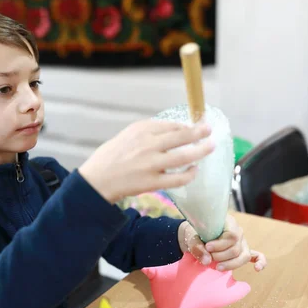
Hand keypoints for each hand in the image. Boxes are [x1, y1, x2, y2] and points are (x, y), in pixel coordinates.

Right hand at [79, 119, 213, 203]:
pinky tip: (194, 171)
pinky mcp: (152, 182)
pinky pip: (178, 178)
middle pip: (181, 136)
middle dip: (199, 132)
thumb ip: (149, 133)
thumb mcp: (127, 136)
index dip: (186, 125)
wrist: (96, 180)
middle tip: (209, 129)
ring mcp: (151, 164)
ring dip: (200, 151)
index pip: (170, 125)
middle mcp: (147, 144)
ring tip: (210, 146)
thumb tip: (175, 131)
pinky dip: (189, 174)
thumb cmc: (111, 157)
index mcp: (140, 130)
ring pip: (183, 156)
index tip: (196, 126)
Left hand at [178, 214, 266, 271]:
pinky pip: (256, 256)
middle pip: (236, 248)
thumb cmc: (194, 233)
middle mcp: (238, 231)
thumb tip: (207, 260)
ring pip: (244, 256)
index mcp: (228, 222)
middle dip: (221, 256)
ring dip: (231, 264)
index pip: (231, 235)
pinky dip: (260, 262)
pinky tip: (257, 269)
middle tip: (208, 257)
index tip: (207, 247)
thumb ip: (197, 247)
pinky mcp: (243, 251)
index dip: (220, 244)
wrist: (194, 235)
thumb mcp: (191, 236)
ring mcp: (242, 242)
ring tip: (217, 267)